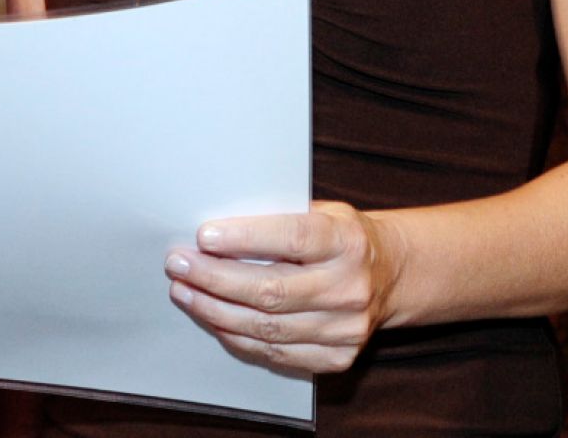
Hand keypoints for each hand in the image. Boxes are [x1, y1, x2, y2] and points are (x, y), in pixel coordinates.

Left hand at [163, 201, 404, 373]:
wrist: (390, 275)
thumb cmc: (341, 236)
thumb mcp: (323, 211)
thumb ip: (279, 216)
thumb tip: (217, 222)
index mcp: (347, 241)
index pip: (292, 239)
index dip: (245, 238)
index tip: (204, 236)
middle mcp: (350, 287)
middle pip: (272, 290)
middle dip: (215, 279)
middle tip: (178, 265)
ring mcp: (346, 328)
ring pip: (268, 327)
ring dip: (217, 311)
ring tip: (185, 293)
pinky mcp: (338, 357)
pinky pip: (277, 353)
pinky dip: (239, 338)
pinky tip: (214, 320)